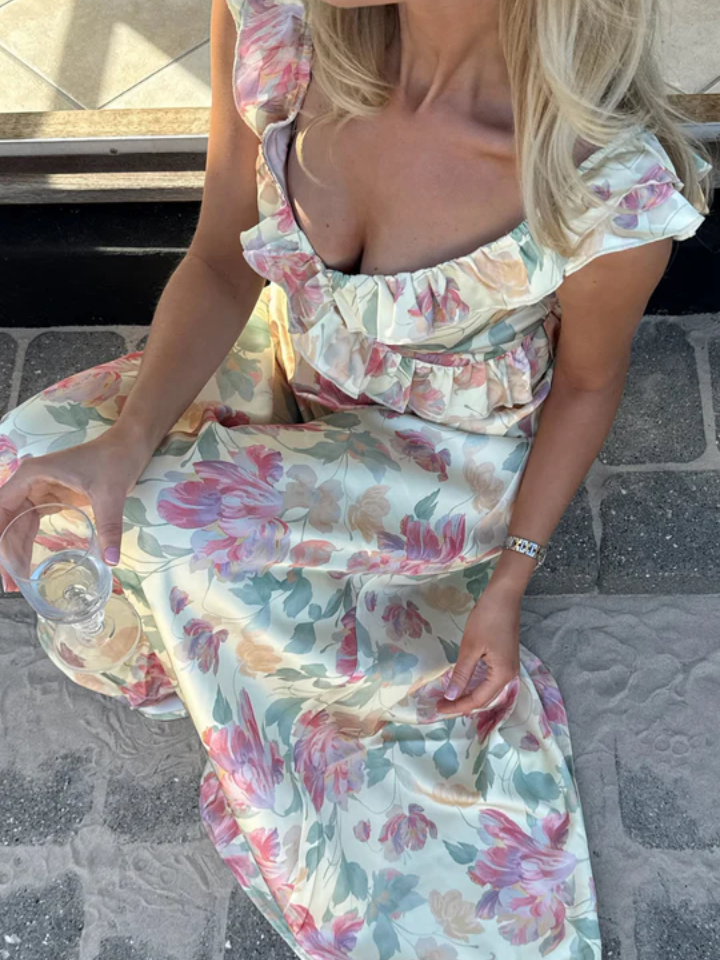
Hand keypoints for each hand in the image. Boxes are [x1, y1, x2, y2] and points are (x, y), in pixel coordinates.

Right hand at [0, 425, 152, 573]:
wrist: (129, 447)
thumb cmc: (115, 461)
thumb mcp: (111, 494)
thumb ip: (109, 527)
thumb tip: (111, 561)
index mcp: (32, 475)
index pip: (1, 508)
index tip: (4, 566)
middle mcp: (28, 481)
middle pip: (5, 520)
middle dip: (6, 552)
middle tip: (12, 585)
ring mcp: (37, 489)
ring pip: (16, 524)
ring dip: (14, 551)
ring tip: (18, 582)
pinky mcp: (49, 497)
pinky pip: (30, 523)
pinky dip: (26, 543)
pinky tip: (26, 564)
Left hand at [436, 586, 520, 715]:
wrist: (504, 596)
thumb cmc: (487, 619)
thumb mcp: (471, 647)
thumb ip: (462, 674)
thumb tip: (452, 696)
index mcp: (502, 675)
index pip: (477, 700)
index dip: (457, 707)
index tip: (438, 708)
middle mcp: (509, 675)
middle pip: (484, 698)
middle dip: (462, 704)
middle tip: (440, 706)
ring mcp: (509, 667)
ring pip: (487, 690)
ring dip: (468, 695)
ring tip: (449, 698)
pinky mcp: (506, 658)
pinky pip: (490, 679)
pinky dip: (475, 684)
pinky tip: (463, 683)